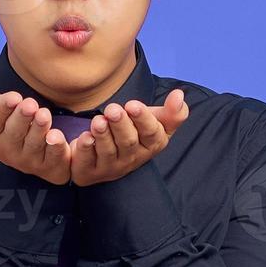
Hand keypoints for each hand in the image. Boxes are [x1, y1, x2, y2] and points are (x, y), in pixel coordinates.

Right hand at [0, 68, 71, 184]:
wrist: (27, 147)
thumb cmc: (4, 122)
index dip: (2, 109)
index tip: (13, 96)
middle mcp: (7, 151)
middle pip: (14, 134)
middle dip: (22, 118)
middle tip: (30, 104)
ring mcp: (28, 161)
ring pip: (34, 145)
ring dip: (39, 130)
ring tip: (44, 114)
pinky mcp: (50, 165)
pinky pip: (54, 158)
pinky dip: (58, 148)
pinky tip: (61, 136)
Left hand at [70, 89, 188, 186]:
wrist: (103, 157)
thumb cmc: (132, 133)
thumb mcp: (153, 122)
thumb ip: (170, 112)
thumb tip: (180, 94)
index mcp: (151, 146)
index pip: (152, 135)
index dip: (143, 120)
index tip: (133, 105)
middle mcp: (132, 159)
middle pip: (129, 142)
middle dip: (121, 125)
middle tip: (113, 109)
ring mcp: (110, 167)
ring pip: (108, 151)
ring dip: (103, 135)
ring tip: (98, 121)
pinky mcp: (88, 171)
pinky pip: (87, 161)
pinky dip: (86, 149)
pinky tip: (85, 137)